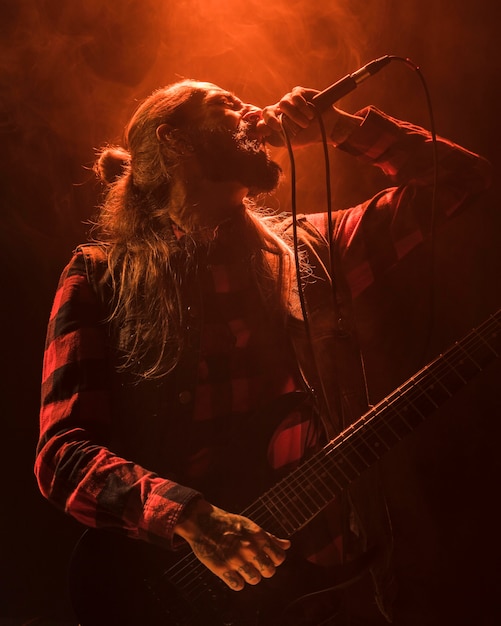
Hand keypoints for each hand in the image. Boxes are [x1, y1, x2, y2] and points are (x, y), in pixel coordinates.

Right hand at [174, 499, 290, 589]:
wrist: (203, 522)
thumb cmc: (228, 523)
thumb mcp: (251, 526)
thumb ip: (269, 537)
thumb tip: (287, 545)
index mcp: (258, 536)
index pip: (279, 557)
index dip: (274, 560)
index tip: (267, 558)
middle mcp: (249, 548)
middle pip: (269, 571)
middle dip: (264, 570)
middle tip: (255, 564)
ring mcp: (236, 559)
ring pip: (255, 580)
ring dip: (250, 576)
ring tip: (243, 568)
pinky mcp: (222, 568)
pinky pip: (238, 585)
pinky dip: (237, 581)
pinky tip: (233, 572)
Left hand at [259, 86, 362, 147]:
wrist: (326, 129)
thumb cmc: (306, 136)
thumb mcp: (290, 142)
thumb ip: (275, 138)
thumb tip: (262, 130)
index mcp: (275, 123)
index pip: (262, 122)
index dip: (263, 126)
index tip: (271, 131)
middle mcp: (279, 111)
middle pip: (267, 110)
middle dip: (271, 119)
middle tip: (279, 126)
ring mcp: (289, 100)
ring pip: (283, 103)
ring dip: (295, 116)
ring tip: (306, 124)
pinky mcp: (299, 92)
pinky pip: (295, 96)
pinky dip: (302, 106)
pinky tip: (310, 114)